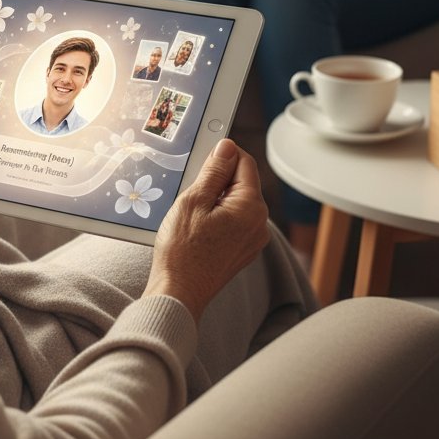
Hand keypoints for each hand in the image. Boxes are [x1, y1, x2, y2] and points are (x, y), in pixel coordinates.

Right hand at [144, 138, 268, 323]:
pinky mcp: (242, 250)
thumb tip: (227, 147)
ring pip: (237, 202)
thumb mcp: (194, 200)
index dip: (224, 153)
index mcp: (251, 207)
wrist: (179, 291)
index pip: (245, 163)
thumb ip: (214, 171)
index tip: (204, 154)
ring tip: (191, 210)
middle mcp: (259, 224)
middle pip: (242, 183)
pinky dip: (218, 215)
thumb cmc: (182, 250)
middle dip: (218, 178)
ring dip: (216, 197)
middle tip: (191, 188)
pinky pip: (234, 221)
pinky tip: (197, 225)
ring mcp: (252, 240)